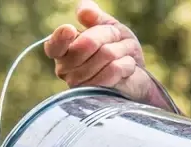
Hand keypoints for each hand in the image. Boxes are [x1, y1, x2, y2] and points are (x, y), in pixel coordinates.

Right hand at [44, 1, 159, 104]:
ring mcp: (80, 84)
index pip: (54, 45)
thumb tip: (83, 9)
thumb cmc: (117, 50)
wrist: (136, 77)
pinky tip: (126, 69)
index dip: (61, 37)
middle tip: (116, 39)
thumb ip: (94, 17)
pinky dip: (128, 63)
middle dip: (110, 34)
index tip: (70, 29)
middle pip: (89, 42)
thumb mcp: (108, 28)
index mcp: (62, 51)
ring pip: (106, 54)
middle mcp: (65, 69)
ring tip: (122, 56)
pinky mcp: (97, 94)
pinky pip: (115, 68)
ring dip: (122, 49)